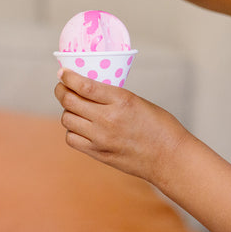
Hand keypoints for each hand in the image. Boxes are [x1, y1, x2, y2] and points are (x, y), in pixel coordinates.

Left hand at [55, 69, 186, 183]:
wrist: (169, 158)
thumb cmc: (160, 127)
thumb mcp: (138, 102)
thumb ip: (113, 97)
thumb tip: (88, 90)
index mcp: (122, 100)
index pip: (84, 85)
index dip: (68, 78)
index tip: (63, 73)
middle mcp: (108, 119)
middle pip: (70, 101)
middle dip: (61, 91)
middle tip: (62, 88)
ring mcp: (101, 138)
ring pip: (67, 119)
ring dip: (67, 111)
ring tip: (75, 109)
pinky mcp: (98, 153)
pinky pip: (72, 139)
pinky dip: (72, 131)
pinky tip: (80, 127)